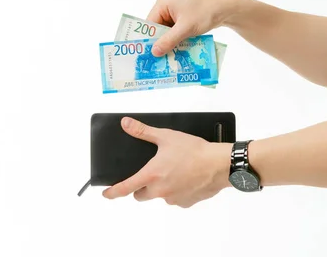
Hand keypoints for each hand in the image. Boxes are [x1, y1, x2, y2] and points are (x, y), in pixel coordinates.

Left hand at [102, 117, 232, 207]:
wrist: (219, 164)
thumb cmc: (194, 150)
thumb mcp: (166, 136)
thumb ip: (143, 131)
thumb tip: (126, 124)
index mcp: (151, 175)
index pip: (125, 188)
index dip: (113, 192)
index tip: (106, 194)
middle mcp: (160, 190)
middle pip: (141, 195)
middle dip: (142, 187)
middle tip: (151, 173)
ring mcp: (173, 199)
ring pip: (160, 196)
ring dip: (162, 188)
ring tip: (175, 171)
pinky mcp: (186, 203)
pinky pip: (176, 199)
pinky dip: (177, 191)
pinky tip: (186, 178)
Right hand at [146, 0, 245, 55]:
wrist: (226, 7)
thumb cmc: (205, 12)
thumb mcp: (186, 28)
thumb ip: (169, 40)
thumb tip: (154, 52)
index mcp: (163, 1)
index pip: (150, 23)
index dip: (149, 39)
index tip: (148, 55)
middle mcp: (167, 4)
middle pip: (158, 27)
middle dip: (160, 41)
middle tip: (158, 59)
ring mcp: (175, 9)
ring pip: (167, 30)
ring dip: (169, 42)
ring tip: (167, 57)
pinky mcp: (183, 15)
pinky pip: (175, 29)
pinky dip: (177, 39)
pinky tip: (177, 50)